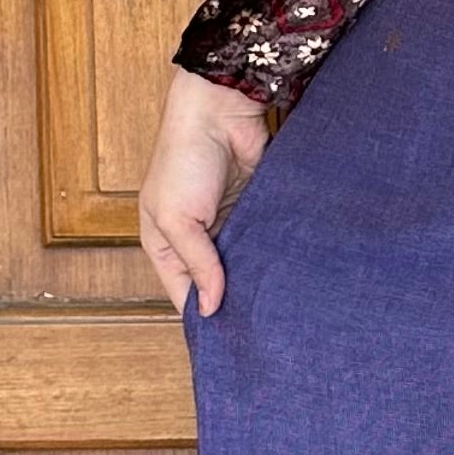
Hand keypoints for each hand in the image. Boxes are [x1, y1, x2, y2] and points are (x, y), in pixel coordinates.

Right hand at [138, 66, 272, 318]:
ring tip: (277, 309)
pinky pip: (262, 240)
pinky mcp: (255, 208)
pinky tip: (289, 273)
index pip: (182, 292)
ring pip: (242, 264)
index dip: (200, 315)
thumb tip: (210, 307)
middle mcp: (195, 238)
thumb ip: (197, 262)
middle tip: (258, 331)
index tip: (225, 345)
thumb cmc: (184, 159)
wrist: (219, 109)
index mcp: (164, 243)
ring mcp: (226, 223)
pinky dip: (272, 254)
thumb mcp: (178, 218)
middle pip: (213, 281)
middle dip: (232, 301)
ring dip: (255, 279)